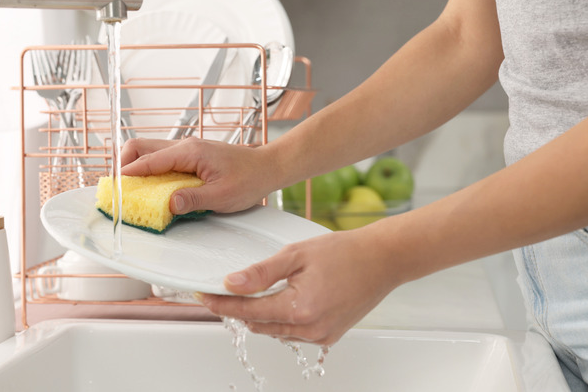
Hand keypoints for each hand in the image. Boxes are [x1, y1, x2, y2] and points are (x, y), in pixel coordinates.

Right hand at [121, 137, 278, 213]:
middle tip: (118, 187)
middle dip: (124, 164)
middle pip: (140, 147)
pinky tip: (150, 187)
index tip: (114, 188)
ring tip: (130, 189)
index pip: (148, 160)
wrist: (267, 167)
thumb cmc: (250, 178)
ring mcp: (186, 149)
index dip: (127, 174)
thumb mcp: (222, 196)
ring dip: (136, 166)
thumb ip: (193, 200)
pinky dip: (149, 169)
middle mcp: (184, 145)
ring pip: (149, 150)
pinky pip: (161, 158)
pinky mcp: (189, 156)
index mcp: (190, 152)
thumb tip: (169, 204)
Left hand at [197, 227, 402, 345]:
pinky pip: (295, 333)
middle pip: (259, 324)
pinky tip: (285, 300)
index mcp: (299, 309)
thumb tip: (231, 284)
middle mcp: (310, 329)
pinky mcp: (330, 335)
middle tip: (225, 292)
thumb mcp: (296, 255)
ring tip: (258, 291)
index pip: (247, 311)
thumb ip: (261, 272)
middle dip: (240, 309)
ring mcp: (321, 335)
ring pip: (276, 331)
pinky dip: (283, 320)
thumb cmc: (345, 252)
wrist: (382, 260)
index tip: (204, 298)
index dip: (222, 304)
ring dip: (263, 315)